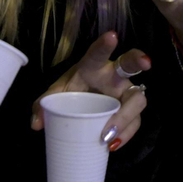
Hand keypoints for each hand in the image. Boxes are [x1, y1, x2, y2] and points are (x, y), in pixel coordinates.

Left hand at [32, 31, 149, 152]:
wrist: (84, 103)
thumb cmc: (73, 90)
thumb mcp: (56, 94)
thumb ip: (43, 104)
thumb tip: (36, 123)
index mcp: (93, 66)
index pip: (97, 53)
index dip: (104, 45)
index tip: (112, 36)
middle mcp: (113, 76)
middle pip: (130, 65)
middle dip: (138, 61)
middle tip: (146, 62)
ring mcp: (125, 93)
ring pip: (137, 100)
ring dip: (125, 117)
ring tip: (108, 134)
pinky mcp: (130, 112)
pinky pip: (135, 122)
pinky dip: (125, 135)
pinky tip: (112, 145)